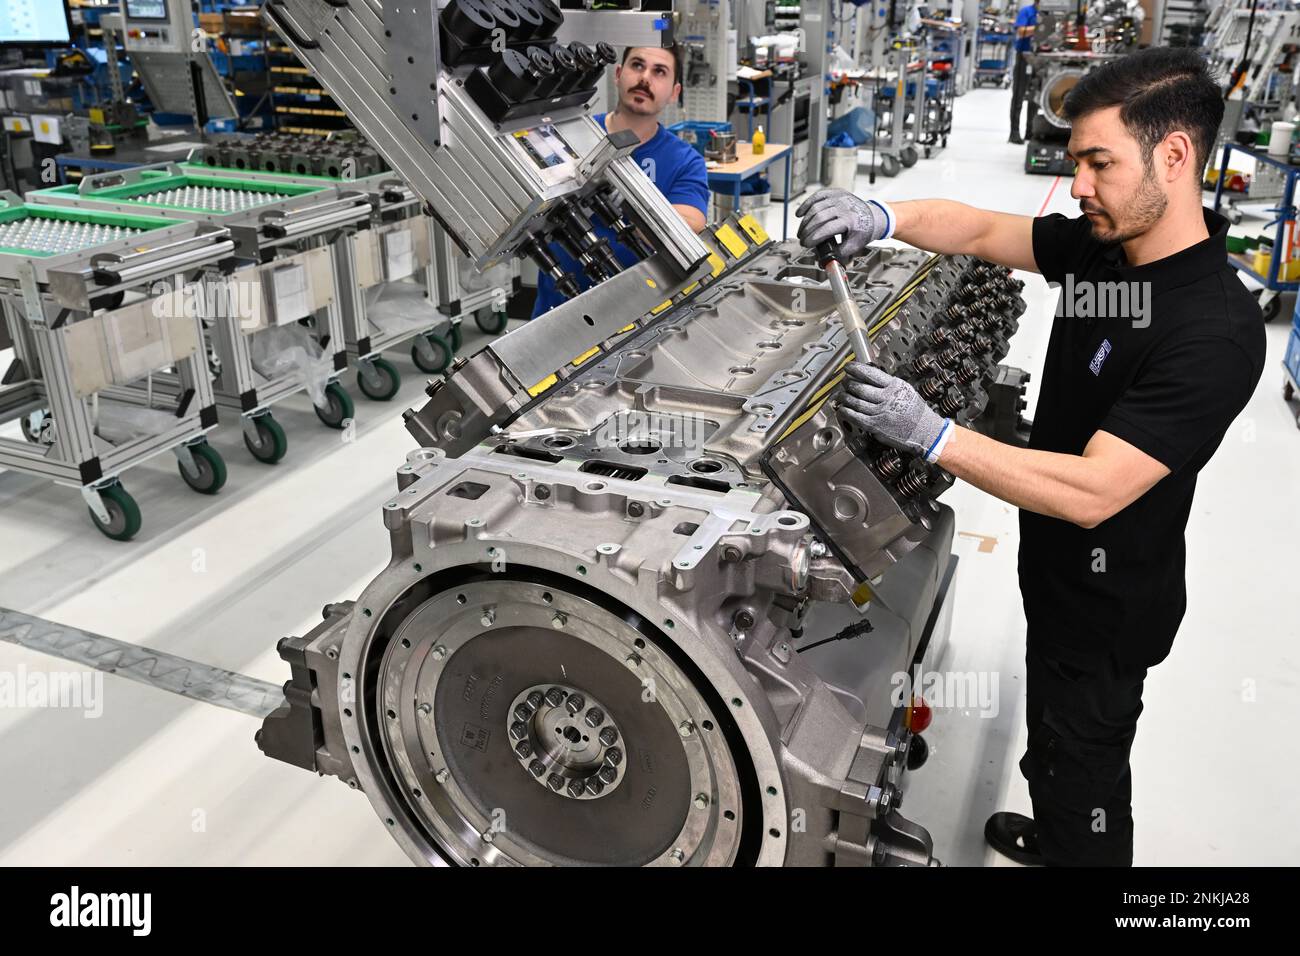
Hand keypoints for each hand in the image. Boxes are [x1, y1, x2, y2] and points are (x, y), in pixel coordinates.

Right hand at [796, 189, 891, 258]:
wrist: (873, 217)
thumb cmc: (864, 230)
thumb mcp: (855, 245)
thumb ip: (839, 253)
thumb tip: (824, 258)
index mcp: (850, 220)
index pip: (827, 229)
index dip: (813, 238)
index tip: (806, 244)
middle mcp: (844, 206)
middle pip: (818, 217)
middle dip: (807, 231)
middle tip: (802, 240)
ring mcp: (839, 197)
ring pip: (815, 207)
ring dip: (805, 221)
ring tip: (801, 231)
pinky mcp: (835, 192)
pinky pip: (817, 196)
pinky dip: (806, 204)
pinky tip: (800, 214)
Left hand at [838, 362, 952, 461]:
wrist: (926, 431)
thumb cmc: (917, 412)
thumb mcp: (906, 390)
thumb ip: (888, 384)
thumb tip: (870, 377)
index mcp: (895, 386)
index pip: (870, 373)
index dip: (855, 368)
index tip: (848, 367)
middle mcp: (887, 397)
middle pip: (859, 386)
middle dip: (848, 383)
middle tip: (844, 382)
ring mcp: (880, 412)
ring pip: (854, 401)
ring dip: (844, 397)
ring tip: (841, 394)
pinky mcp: (875, 425)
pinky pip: (855, 417)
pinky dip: (846, 411)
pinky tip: (842, 409)